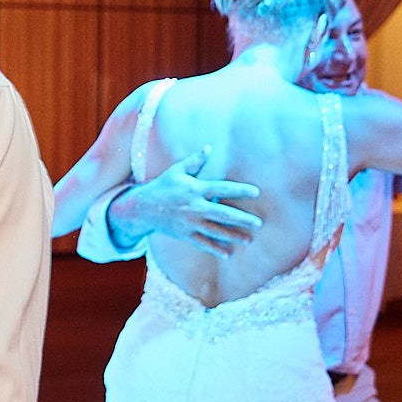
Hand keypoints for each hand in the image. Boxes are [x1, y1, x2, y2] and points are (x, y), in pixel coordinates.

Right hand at [112, 148, 262, 255]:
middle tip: (258, 224)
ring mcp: (190, 222)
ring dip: (233, 236)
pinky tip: (228, 254)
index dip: (240, 190)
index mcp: (195, 189)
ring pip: (216, 231)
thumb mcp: (177, 170)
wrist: (142, 207)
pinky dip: (215, 249)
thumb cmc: (162, 186)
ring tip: (249, 240)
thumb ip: (195, 161)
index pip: (222, 189)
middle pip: (223, 214)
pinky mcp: (184, 234)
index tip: (256, 192)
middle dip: (242, 219)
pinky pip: (202, 243)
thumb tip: (209, 147)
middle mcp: (194, 207)